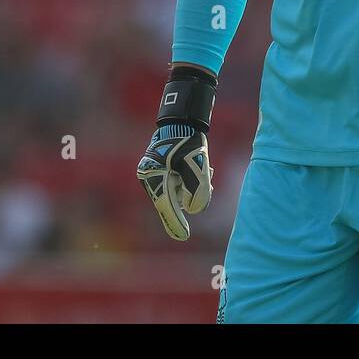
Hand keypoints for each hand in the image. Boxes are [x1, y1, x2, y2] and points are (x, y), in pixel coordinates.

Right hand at [138, 122, 213, 240]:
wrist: (183, 122)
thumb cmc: (187, 140)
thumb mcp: (196, 163)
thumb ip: (197, 188)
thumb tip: (195, 209)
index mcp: (153, 174)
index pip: (166, 204)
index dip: (175, 221)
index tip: (183, 236)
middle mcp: (151, 178)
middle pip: (174, 200)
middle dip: (192, 196)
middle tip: (208, 183)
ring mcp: (156, 176)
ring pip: (179, 194)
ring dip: (195, 188)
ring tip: (207, 170)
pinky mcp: (164, 175)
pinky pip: (179, 187)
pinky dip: (192, 184)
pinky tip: (204, 170)